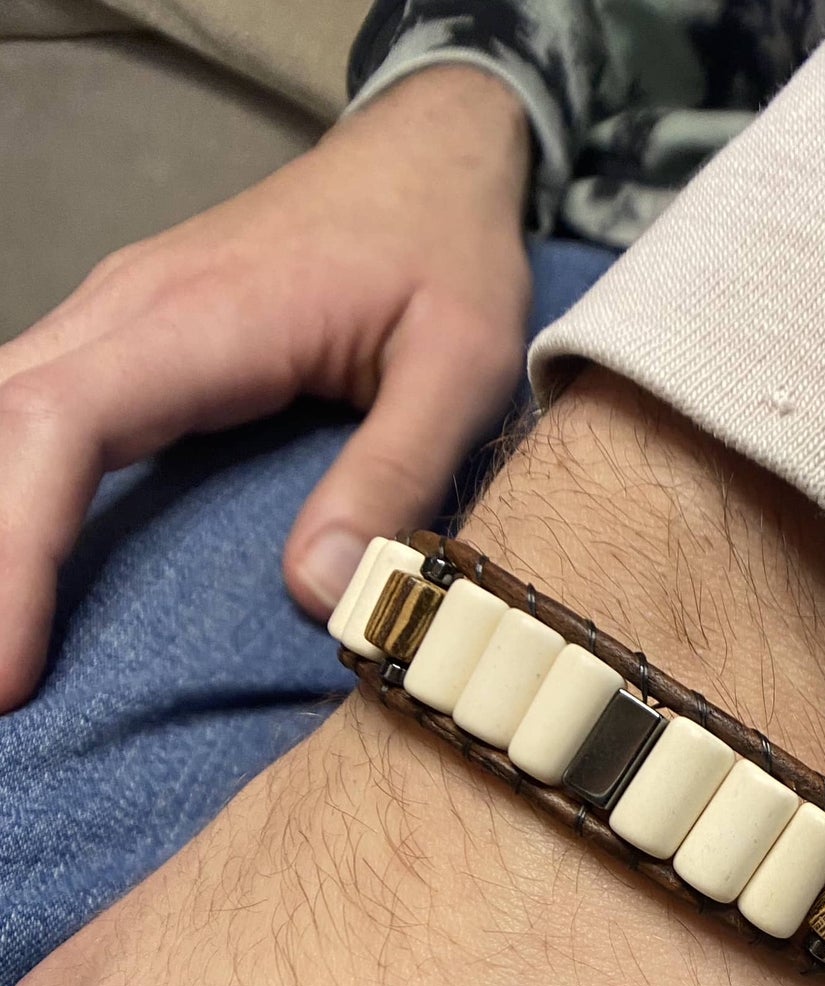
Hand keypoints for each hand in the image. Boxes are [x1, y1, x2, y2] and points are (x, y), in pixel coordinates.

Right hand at [0, 65, 531, 712]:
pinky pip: (39, 413)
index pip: (58, 428)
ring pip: (0, 414)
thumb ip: (394, 472)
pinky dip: (16, 489)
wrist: (432, 161)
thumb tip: (315, 592)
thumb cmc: (450, 254)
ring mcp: (120, 318)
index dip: (14, 550)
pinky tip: (25, 557)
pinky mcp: (135, 339)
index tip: (6, 667)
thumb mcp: (461, 367)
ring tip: (1, 642)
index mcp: (199, 320)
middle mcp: (129, 311)